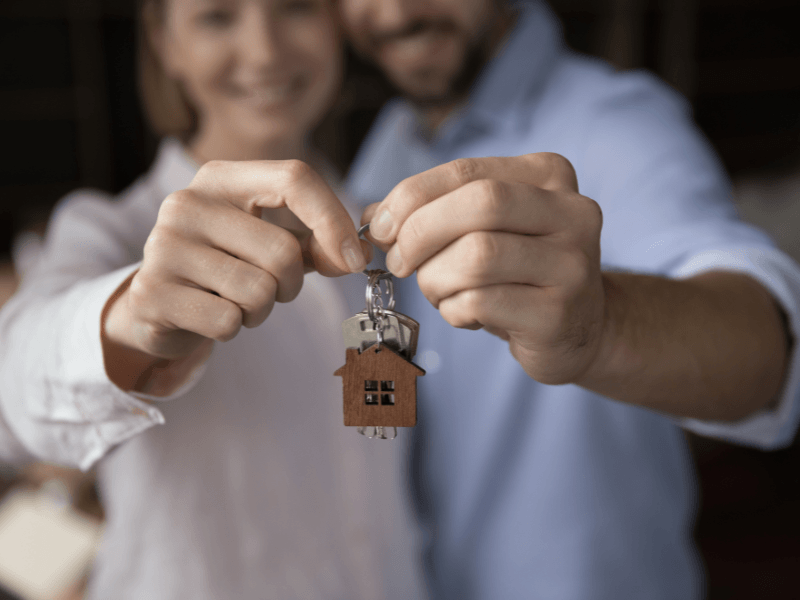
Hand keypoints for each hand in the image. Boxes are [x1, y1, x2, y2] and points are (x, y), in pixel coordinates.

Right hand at [105, 160, 368, 368]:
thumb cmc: (226, 267)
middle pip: (282, 251)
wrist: (156, 304)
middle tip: (270, 290)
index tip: (353, 260)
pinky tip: (210, 315)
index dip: (333, 221)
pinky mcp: (151, 293)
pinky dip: (233, 328)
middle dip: (291, 284)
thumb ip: (316, 244)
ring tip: (235, 300)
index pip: (294, 178)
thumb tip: (356, 256)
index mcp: (221, 178)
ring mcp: (163, 246)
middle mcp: (187, 203)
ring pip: (258, 291)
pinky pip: (228, 321)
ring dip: (261, 309)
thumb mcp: (270, 244)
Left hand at [363, 153, 604, 384]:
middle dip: (421, 233)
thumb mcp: (482, 229)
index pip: (467, 170)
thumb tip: (374, 215)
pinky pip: (481, 302)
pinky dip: (454, 310)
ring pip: (478, 256)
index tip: (382, 226)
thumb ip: (433, 211)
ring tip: (438, 292)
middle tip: (399, 262)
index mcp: (548, 175)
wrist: (579, 328)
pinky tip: (464, 314)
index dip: (412, 196)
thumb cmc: (518, 272)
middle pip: (480, 204)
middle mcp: (572, 212)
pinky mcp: (559, 313)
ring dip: (436, 278)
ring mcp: (573, 264)